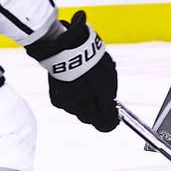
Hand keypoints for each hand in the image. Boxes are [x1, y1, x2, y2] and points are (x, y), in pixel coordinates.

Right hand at [25, 11, 118, 131]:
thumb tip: (111, 108)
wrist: (67, 47)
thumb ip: (110, 93)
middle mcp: (85, 99)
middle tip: (101, 113)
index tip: (112, 123)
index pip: (107, 119)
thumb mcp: (109, 72)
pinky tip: (72, 89)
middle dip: (97, 118)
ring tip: (84, 91)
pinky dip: (70, 101)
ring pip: (79, 113)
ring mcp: (70, 100)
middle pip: (92, 120)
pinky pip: (67, 106)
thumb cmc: (91, 57)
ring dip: (83, 108)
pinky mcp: (57, 99)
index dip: (111, 123)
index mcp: (101, 92)